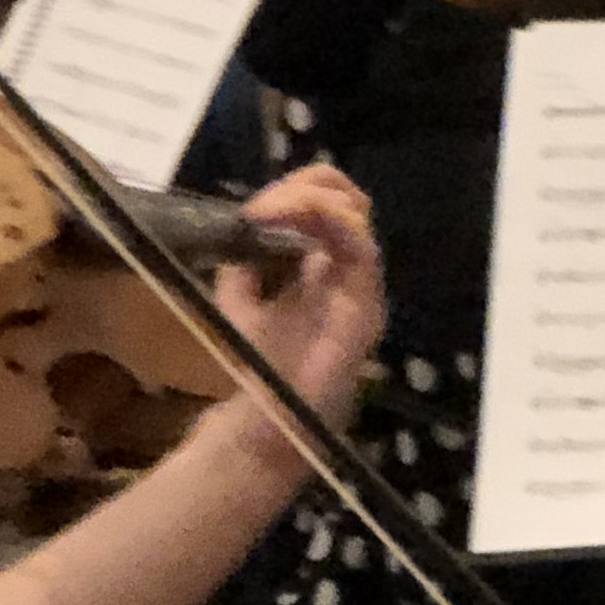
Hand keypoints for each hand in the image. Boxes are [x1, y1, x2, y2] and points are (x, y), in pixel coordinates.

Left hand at [218, 162, 384, 427]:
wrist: (267, 418)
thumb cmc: (256, 365)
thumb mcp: (237, 298)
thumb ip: (243, 260)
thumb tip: (243, 221)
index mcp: (318, 264)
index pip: (321, 205)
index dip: (289, 193)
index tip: (250, 210)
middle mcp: (344, 267)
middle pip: (345, 197)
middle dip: (303, 186)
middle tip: (264, 209)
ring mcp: (359, 283)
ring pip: (355, 212)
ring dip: (308, 201)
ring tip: (270, 214)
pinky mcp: (367, 301)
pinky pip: (360, 246)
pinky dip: (328, 221)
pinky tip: (294, 222)